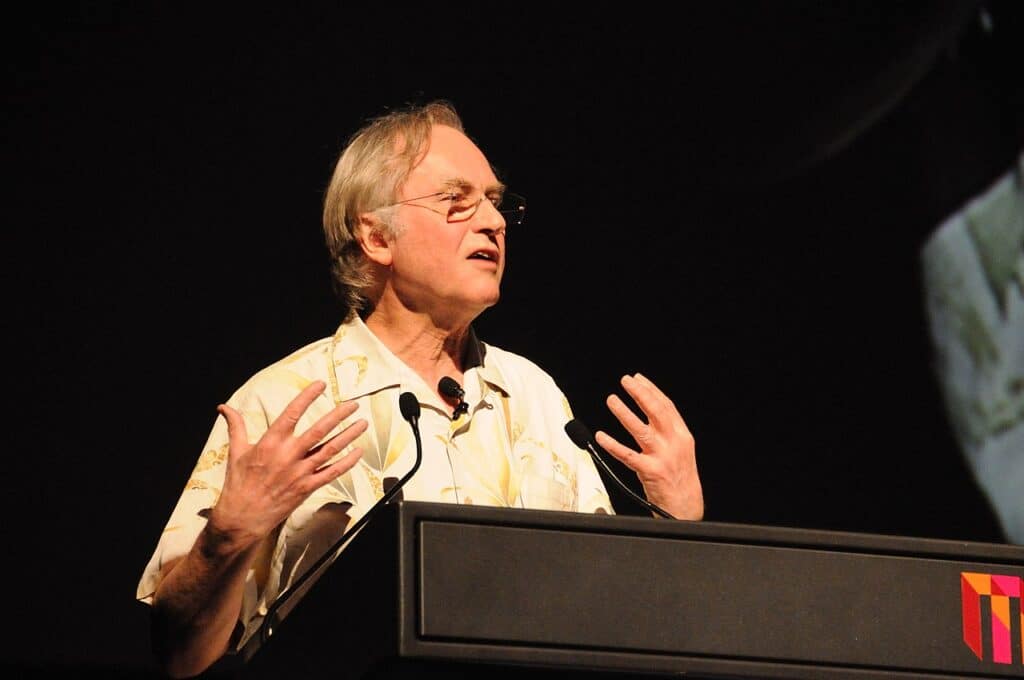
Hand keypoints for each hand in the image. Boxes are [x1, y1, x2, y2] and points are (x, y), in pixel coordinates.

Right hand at [208, 380, 367, 550]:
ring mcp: (300, 472)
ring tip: (362, 423)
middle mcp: (288, 455)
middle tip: (354, 404)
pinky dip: (347, 462)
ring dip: (348, 435)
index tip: (321, 385)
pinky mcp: (307, 488)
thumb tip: (223, 407)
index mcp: (270, 443)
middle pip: (319, 430)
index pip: (292, 413)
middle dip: (338, 415)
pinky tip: (358, 452)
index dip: (307, 397)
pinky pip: (332, 473)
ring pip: (330, 450)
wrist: (242, 518)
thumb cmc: (239, 483)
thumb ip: (235, 426)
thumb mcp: (236, 451)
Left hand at [595, 373, 702, 519]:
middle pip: (656, 412)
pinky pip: (627, 455)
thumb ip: (667, 432)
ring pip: (640, 429)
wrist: (686, 508)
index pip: (666, 406)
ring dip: (624, 412)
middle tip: (625, 381)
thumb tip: (650, 411)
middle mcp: (674, 443)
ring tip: (612, 399)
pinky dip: (612, 445)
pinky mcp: (650, 471)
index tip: (638, 379)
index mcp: (682, 436)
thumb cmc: (680, 479)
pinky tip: (601, 436)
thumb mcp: (680, 451)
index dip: (651, 390)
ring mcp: (662, 457)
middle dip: (640, 393)